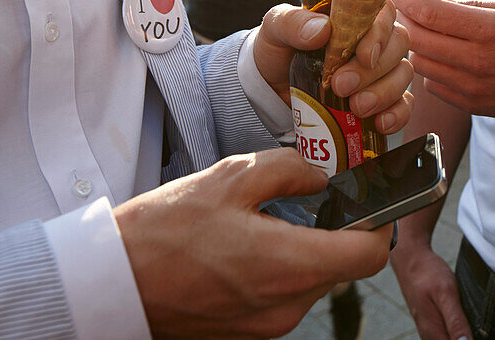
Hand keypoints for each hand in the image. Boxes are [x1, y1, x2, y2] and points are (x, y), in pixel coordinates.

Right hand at [116, 148, 391, 337]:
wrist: (115, 281)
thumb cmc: (168, 228)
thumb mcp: (232, 176)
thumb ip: (289, 169)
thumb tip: (320, 175)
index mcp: (288, 267)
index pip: (368, 255)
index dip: (379, 223)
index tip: (370, 198)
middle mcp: (285, 306)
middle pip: (341, 266)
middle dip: (338, 228)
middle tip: (318, 193)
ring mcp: (267, 325)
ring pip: (312, 279)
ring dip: (307, 246)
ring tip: (272, 214)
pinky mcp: (248, 330)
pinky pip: (284, 293)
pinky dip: (282, 265)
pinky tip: (250, 239)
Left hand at [254, 0, 412, 136]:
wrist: (271, 88)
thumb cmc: (278, 49)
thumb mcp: (275, 28)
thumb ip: (293, 22)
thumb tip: (322, 29)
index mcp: (353, 14)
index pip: (383, 11)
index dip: (380, 31)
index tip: (364, 54)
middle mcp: (373, 38)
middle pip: (399, 43)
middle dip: (374, 69)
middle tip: (343, 86)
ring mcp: (379, 69)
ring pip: (403, 73)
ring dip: (385, 92)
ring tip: (357, 108)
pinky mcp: (381, 98)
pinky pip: (404, 104)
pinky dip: (397, 114)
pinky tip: (380, 123)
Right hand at [391, 240, 469, 339]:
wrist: (410, 258)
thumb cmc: (427, 273)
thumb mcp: (445, 293)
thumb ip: (456, 321)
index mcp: (434, 334)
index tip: (478, 330)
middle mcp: (429, 337)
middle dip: (466, 337)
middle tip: (473, 318)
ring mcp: (429, 331)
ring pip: (448, 338)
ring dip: (461, 333)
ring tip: (468, 314)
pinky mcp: (430, 323)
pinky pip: (446, 333)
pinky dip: (456, 329)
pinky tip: (462, 316)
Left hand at [393, 0, 494, 130]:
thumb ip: (476, 6)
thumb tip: (438, 1)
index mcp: (489, 31)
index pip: (430, 14)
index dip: (407, 0)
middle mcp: (476, 61)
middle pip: (417, 39)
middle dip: (403, 20)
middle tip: (404, 8)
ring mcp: (472, 88)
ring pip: (420, 64)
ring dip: (414, 45)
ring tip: (422, 31)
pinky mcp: (472, 105)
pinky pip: (433, 85)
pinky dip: (429, 69)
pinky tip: (440, 57)